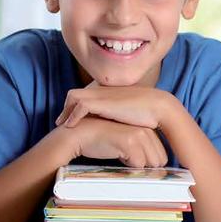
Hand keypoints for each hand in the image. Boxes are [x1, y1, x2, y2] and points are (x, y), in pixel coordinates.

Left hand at [56, 84, 172, 129]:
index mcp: (109, 93)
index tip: (70, 120)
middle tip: (61, 122)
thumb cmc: (149, 113)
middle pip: (75, 94)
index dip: (75, 107)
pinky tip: (70, 126)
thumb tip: (118, 130)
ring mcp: (102, 95)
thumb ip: (121, 118)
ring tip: (62, 125)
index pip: (85, 95)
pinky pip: (80, 105)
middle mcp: (103, 91)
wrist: (159, 107)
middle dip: (66, 108)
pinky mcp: (103, 102)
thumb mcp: (131, 115)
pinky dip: (73, 115)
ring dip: (66, 111)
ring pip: (74, 97)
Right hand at [63, 117, 167, 167]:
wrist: (81, 135)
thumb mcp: (128, 143)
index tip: (131, 156)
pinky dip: (127, 164)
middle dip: (143, 165)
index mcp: (149, 128)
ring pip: (149, 164)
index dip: (146, 162)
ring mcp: (139, 134)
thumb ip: (143, 150)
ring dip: (134, 164)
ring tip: (120, 152)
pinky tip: (115, 152)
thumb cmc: (104, 141)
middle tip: (126, 155)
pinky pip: (138, 164)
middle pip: (159, 161)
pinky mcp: (130, 141)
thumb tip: (156, 168)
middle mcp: (147, 129)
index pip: (162, 156)